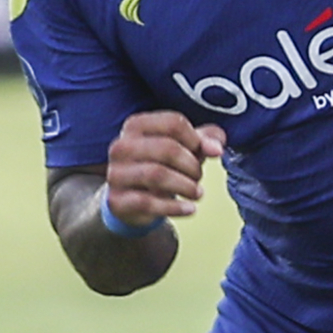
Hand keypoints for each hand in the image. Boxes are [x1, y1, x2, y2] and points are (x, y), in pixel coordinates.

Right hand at [106, 111, 225, 224]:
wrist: (132, 200)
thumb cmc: (161, 165)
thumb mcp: (184, 147)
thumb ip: (204, 140)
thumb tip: (216, 147)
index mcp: (136, 125)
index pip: (174, 123)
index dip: (196, 139)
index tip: (207, 152)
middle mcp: (122, 146)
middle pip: (168, 148)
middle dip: (192, 165)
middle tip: (199, 176)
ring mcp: (116, 173)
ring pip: (156, 174)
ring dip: (186, 186)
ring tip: (197, 193)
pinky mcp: (117, 200)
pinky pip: (148, 202)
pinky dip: (175, 207)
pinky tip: (189, 209)